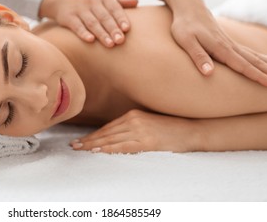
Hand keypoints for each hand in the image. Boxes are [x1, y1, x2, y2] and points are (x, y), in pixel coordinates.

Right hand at [39, 0, 137, 47]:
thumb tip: (137, 1)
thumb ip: (120, 2)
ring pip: (92, 23)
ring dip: (101, 34)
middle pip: (104, 17)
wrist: (62, 0)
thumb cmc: (90, 2)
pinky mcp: (68, 17)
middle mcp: (92, 1)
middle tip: (120, 41)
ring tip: (110, 44)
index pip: (114, 8)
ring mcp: (79, 9)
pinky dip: (83, 33)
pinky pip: (77, 26)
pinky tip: (90, 40)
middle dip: (113, 29)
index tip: (127, 29)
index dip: (121, 18)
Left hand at [70, 110, 199, 153]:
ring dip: (93, 145)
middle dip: (88, 140)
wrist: (192, 129)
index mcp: (133, 114)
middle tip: (74, 145)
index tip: (81, 140)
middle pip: (105, 133)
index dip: (93, 135)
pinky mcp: (147, 141)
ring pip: (110, 139)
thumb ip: (133, 126)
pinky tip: (97, 152)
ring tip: (80, 149)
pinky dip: (108, 149)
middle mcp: (133, 120)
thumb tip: (116, 135)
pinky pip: (122, 147)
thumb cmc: (171, 127)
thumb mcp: (148, 121)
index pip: (108, 127)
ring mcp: (140, 130)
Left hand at [160, 0, 266, 86]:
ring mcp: (229, 43)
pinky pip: (248, 51)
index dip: (256, 75)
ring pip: (253, 56)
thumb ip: (198, 57)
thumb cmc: (184, 25)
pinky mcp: (227, 41)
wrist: (189, 7)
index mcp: (220, 48)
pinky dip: (260, 57)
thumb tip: (208, 74)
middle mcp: (229, 46)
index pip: (242, 65)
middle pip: (253, 61)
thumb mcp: (186, 42)